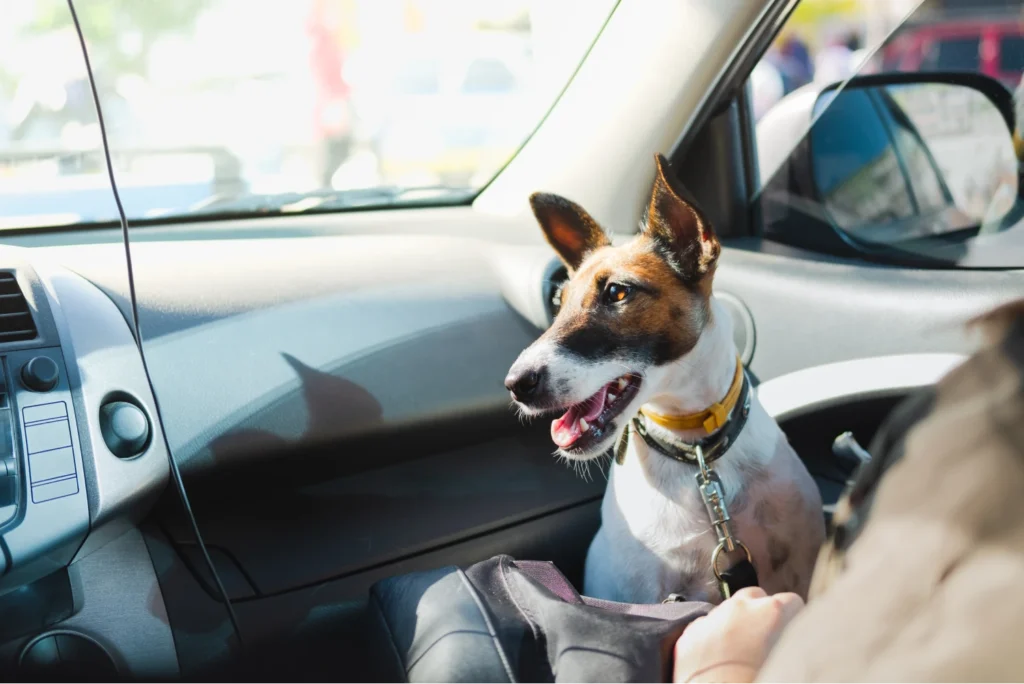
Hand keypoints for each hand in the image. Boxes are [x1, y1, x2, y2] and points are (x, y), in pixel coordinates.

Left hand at [672, 587, 803, 682]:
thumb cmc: (757, 680)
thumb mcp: (788, 659)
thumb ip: (791, 641)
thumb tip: (789, 639)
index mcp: (771, 612)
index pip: (792, 602)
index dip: (794, 619)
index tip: (792, 632)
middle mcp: (740, 607)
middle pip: (756, 597)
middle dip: (762, 613)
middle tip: (766, 639)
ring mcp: (712, 616)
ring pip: (729, 609)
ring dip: (737, 622)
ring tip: (741, 649)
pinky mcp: (691, 632)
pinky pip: (706, 625)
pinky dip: (713, 635)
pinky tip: (718, 656)